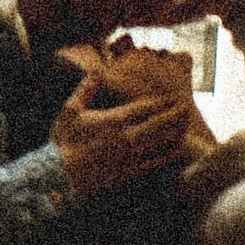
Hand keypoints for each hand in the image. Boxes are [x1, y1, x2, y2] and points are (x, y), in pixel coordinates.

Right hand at [52, 56, 194, 199]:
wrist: (58, 174)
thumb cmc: (63, 140)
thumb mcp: (71, 109)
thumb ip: (86, 88)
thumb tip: (97, 70)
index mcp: (114, 120)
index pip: (145, 107)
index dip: (161, 101)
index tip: (172, 96)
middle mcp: (127, 137)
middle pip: (158, 123)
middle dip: (173, 114)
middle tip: (186, 107)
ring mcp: (130, 156)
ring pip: (160, 142)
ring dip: (175, 131)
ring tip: (186, 124)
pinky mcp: (129, 172)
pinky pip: (154, 161)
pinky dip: (168, 154)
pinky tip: (177, 149)